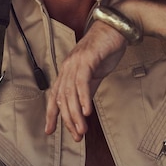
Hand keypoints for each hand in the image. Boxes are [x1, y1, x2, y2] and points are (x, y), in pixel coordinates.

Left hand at [44, 20, 126, 141]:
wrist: (115, 29)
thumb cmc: (104, 49)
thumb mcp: (94, 73)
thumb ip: (87, 88)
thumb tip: (83, 106)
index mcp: (67, 71)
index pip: (55, 96)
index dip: (51, 114)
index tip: (50, 131)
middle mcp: (67, 67)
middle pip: (62, 98)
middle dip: (68, 120)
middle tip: (76, 136)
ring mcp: (75, 62)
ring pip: (70, 92)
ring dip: (76, 113)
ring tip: (81, 130)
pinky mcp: (87, 58)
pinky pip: (82, 81)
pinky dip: (84, 97)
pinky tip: (87, 111)